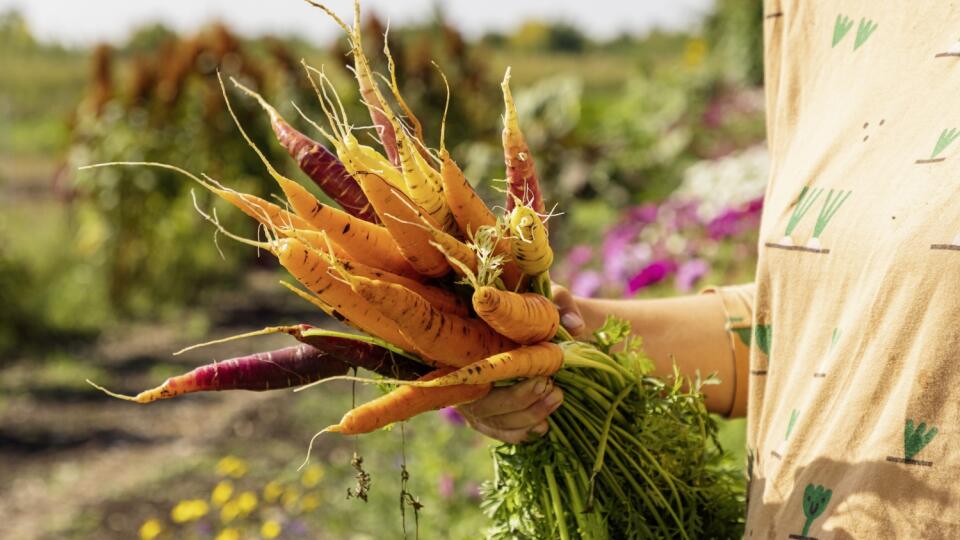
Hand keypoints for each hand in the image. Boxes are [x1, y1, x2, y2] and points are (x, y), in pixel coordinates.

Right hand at [457, 284, 584, 442]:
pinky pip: (499, 432)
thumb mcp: (551, 300)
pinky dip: (521, 432)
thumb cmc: (540, 312)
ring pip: (493, 420)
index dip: (500, 373)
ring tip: (557, 398)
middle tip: (553, 389)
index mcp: (471, 342)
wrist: (545, 330)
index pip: (473, 364)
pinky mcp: (486, 417)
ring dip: (527, 415)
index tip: (539, 376)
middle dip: (520, 399)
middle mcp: (463, 375)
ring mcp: (473, 399)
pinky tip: (544, 425)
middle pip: (482, 401)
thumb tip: (575, 326)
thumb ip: (562, 306)